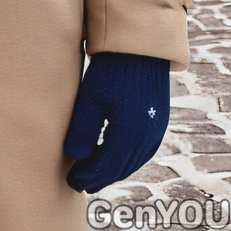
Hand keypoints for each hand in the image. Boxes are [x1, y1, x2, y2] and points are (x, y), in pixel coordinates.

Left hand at [64, 51, 169, 192]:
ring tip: (95, 173)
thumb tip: (74, 157)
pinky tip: (115, 156)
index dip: (88, 176)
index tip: (72, 182)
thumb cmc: (111, 70)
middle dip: (100, 177)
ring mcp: (155, 131)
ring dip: (113, 170)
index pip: (105, 166)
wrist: (141, 48)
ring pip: (132, 161)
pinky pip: (142, 151)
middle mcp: (147, 137)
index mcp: (129, 134)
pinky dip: (126, 159)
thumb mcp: (91, 98)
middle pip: (120, 167)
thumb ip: (83, 130)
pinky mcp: (158, 122)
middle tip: (81, 182)